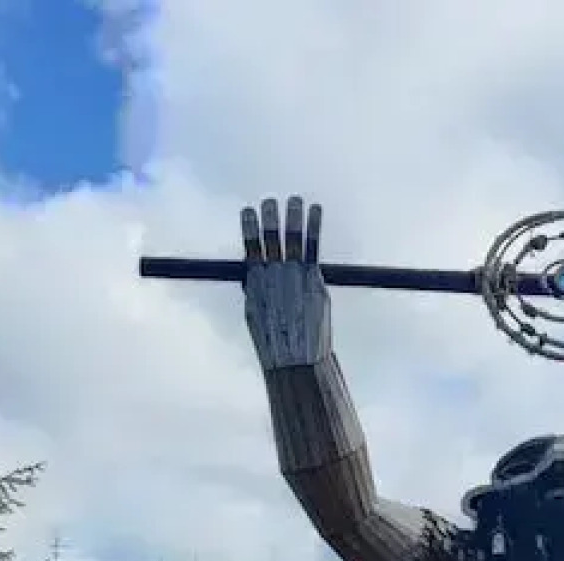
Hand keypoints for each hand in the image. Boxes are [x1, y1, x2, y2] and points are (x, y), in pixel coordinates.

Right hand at [240, 196, 330, 369]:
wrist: (294, 358)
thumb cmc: (275, 342)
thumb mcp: (255, 315)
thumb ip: (255, 292)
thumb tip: (253, 278)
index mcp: (256, 282)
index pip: (251, 248)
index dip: (249, 228)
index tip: (247, 210)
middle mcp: (274, 275)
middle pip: (270, 239)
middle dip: (269, 217)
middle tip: (268, 200)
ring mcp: (294, 275)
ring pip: (292, 239)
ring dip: (293, 216)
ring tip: (294, 198)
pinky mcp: (313, 279)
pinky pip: (313, 247)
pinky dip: (314, 226)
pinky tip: (316, 210)